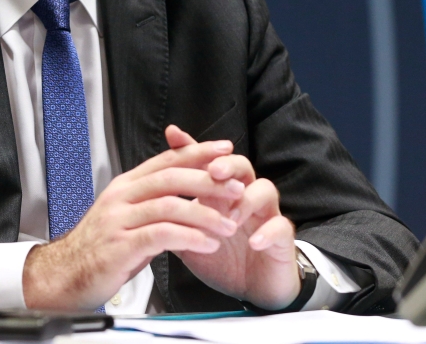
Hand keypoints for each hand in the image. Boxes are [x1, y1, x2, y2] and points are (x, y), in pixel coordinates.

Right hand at [22, 138, 245, 309]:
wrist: (63, 275)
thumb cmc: (98, 248)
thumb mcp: (127, 217)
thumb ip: (153, 203)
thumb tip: (188, 194)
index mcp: (125, 186)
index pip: (166, 160)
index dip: (197, 152)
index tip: (224, 149)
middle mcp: (121, 197)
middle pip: (171, 177)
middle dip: (208, 181)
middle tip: (236, 188)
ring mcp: (118, 220)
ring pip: (169, 205)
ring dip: (205, 214)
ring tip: (229, 225)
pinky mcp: (120, 245)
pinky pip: (161, 235)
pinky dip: (189, 238)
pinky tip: (207, 244)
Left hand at [165, 126, 300, 309]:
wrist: (251, 290)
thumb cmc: (222, 259)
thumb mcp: (190, 236)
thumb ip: (172, 218)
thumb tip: (144, 202)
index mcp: (220, 194)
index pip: (208, 163)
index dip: (192, 148)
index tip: (173, 134)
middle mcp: (244, 197)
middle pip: (241, 166)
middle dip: (227, 164)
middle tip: (213, 170)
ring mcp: (265, 215)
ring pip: (265, 189)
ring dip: (246, 199)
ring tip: (230, 216)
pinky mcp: (282, 239)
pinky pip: (281, 227)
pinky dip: (268, 233)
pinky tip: (254, 241)